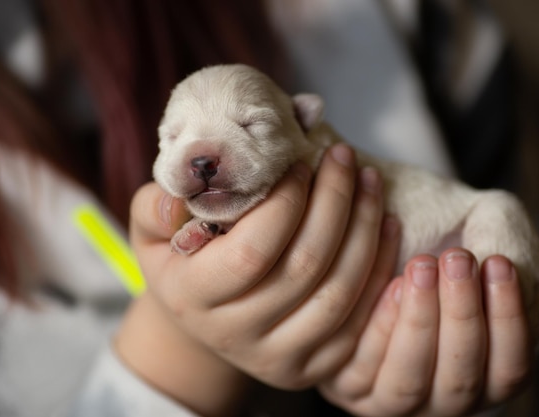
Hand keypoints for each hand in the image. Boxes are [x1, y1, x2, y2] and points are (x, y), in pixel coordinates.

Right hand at [117, 144, 399, 414]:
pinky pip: (359, 322)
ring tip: (370, 181)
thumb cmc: (185, 262)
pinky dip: (379, 270)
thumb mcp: (153, 233)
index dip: (286, 202)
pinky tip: (385, 225)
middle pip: (304, 268)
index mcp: (193, 298)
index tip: (301, 162)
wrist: (205, 318)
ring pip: (338, 293)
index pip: (252, 250)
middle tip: (344, 158)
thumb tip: (176, 199)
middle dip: (334, 203)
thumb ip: (156, 209)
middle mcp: (235, 335)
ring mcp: (277, 358)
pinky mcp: (312, 368)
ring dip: (364, 230)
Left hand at [319, 250, 538, 416]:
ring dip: (419, 323)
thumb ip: (536, 284)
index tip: (500, 263)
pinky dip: (376, 329)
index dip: (508, 322)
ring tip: (422, 265)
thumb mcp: (495, 243)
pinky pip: (359, 369)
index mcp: (483, 376)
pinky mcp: (343, 381)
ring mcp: (387, 396)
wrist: (380, 213)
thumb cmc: (442, 231)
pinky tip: (389, 285)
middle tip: (459, 259)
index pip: (509, 370)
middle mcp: (438, 397)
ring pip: (408, 381)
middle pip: (459, 381)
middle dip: (462, 317)